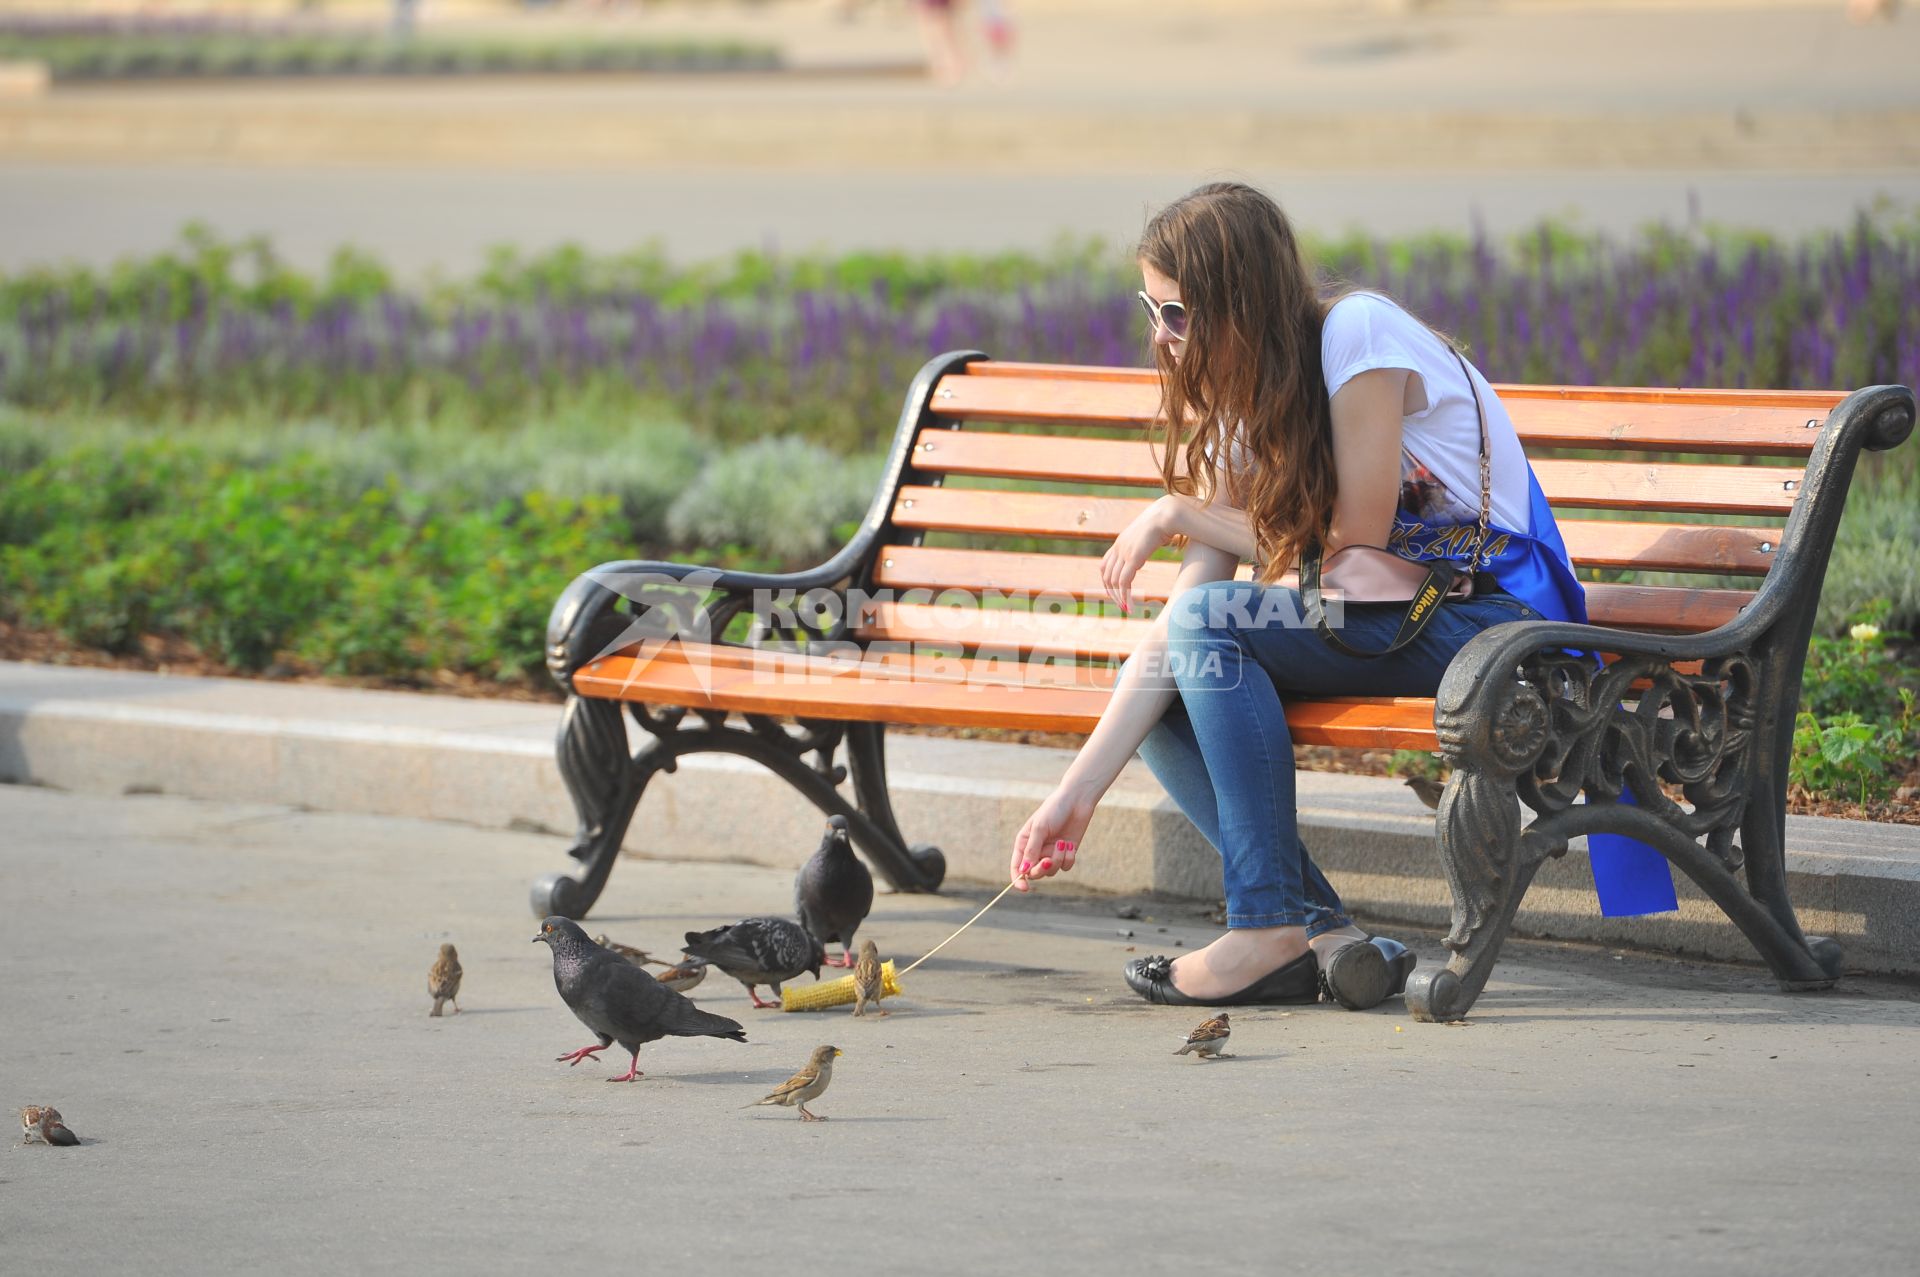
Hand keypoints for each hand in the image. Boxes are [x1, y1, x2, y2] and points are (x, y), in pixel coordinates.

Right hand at [1009, 784, 1096, 892]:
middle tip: (1049, 861)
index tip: (1024, 888)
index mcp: (1024, 843)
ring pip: (1052, 871)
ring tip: (1062, 844)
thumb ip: (1032, 850)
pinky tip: (1070, 845)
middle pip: (1034, 873)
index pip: (1017, 867)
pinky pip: (1066, 866)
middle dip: (1041, 869)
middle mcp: (1037, 851)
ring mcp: (1052, 853)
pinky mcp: (1066, 854)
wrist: (1076, 801)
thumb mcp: (1040, 828)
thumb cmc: (1054, 810)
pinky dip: (1069, 858)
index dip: (1018, 880)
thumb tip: (1024, 870)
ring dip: (1058, 860)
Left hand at [1101, 496, 1177, 615]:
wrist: (1167, 513)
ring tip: (1127, 608)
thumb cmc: (1164, 522)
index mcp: (1121, 542)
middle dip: (1112, 593)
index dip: (1107, 581)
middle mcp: (1119, 547)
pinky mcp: (1133, 557)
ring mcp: (1124, 552)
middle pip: (1107, 575)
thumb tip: (1148, 552)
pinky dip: (1125, 596)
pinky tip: (1130, 605)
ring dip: (1119, 598)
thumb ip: (1144, 544)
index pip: (1105, 565)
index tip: (1114, 593)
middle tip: (1121, 605)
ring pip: (1114, 581)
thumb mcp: (1150, 534)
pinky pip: (1124, 582)